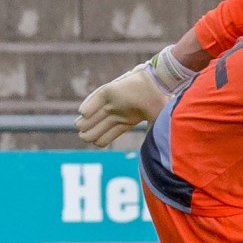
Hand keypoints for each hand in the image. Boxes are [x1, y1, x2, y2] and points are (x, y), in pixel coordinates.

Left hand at [75, 46, 197, 147]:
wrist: (160, 86)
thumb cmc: (160, 105)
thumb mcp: (155, 125)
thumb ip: (151, 138)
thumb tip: (151, 155)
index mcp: (127, 122)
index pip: (108, 135)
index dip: (100, 140)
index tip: (97, 142)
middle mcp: (118, 113)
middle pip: (97, 127)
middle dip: (89, 133)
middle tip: (84, 136)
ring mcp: (112, 102)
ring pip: (92, 115)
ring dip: (85, 122)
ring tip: (82, 126)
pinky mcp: (109, 91)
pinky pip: (94, 99)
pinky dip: (87, 107)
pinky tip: (84, 114)